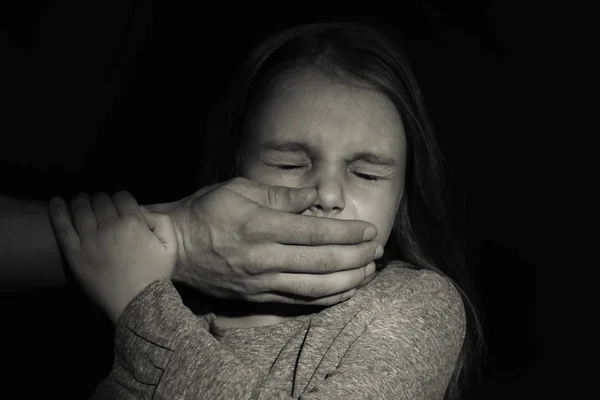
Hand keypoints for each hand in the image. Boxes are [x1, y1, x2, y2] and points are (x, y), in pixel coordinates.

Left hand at [48, 191, 176, 323]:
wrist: (137, 303)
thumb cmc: (156, 275)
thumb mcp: (171, 245)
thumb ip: (162, 220)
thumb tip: (142, 210)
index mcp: (133, 223)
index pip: (122, 196)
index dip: (121, 198)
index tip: (120, 205)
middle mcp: (110, 227)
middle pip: (101, 200)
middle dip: (102, 199)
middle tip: (101, 205)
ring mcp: (89, 239)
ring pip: (81, 208)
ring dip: (82, 200)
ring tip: (82, 201)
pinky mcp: (74, 253)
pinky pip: (62, 226)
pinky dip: (58, 211)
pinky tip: (56, 202)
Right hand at [148, 177, 382, 305]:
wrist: (174, 248)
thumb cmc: (205, 212)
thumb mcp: (238, 189)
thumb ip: (280, 195)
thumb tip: (315, 197)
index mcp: (260, 226)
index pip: (315, 233)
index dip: (347, 233)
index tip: (369, 229)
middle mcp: (264, 258)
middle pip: (321, 262)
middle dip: (356, 256)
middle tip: (377, 249)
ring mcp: (261, 281)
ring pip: (315, 287)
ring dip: (348, 280)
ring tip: (369, 270)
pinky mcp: (258, 296)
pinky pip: (299, 301)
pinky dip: (327, 298)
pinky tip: (346, 291)